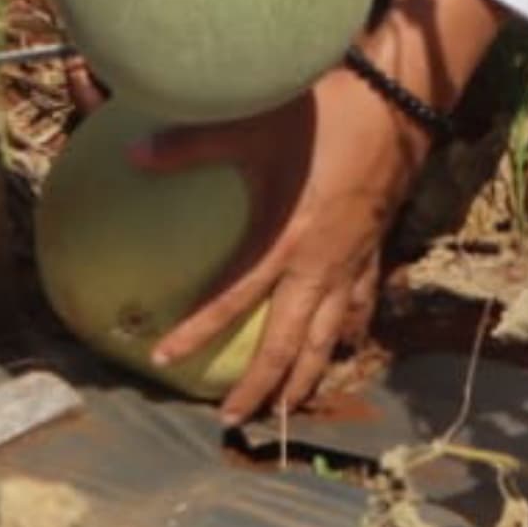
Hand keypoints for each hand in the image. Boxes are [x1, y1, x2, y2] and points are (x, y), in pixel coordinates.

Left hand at [143, 60, 430, 424]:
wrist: (395, 105)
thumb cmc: (320, 114)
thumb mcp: (250, 125)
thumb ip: (189, 144)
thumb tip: (132, 153)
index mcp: (285, 241)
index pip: (232, 300)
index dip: (197, 331)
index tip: (164, 359)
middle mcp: (319, 265)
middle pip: (289, 344)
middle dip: (261, 387)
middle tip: (233, 421)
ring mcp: (352, 263)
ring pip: (330, 339)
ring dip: (307, 377)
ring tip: (288, 409)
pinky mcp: (374, 252)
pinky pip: (360, 309)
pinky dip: (349, 335)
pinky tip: (343, 348)